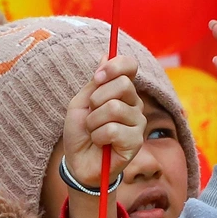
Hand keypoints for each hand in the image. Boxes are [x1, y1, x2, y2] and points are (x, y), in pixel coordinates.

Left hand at [62, 54, 143, 193]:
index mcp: (122, 91)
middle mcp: (134, 104)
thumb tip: (105, 55)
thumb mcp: (81, 102)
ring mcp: (138, 122)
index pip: (130, 66)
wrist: (78, 162)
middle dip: (97, 99)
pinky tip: (100, 143)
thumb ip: (95, 82)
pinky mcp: (136, 141)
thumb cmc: (80, 132)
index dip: (115, 66)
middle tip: (91, 114)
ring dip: (94, 121)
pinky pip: (114, 129)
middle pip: (123, 85)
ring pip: (114, 108)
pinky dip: (98, 136)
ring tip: (94, 131)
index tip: (98, 77)